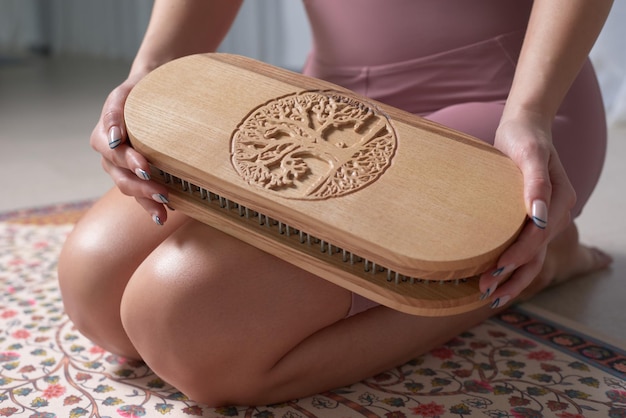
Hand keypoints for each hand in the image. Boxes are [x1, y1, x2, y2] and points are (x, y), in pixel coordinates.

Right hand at [90, 73, 170, 224]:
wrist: (148, 92)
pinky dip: (149, 205)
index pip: (115, 154)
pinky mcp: (134, 175)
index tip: (145, 166)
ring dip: (146, 201)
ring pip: (129, 188)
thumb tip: (113, 139)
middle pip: (122, 177)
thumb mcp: (125, 93)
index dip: (129, 161)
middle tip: (163, 193)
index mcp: (103, 137)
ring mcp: (121, 169)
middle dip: (141, 187)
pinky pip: (139, 194)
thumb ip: (115, 112)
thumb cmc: (137, 91)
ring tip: (163, 213)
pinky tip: (162, 216)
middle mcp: (109, 156)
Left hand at [478, 111, 575, 306]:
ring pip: (533, 256)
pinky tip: (494, 277)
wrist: (524, 128)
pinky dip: (512, 265)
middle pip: (537, 253)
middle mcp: (556, 214)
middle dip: (512, 276)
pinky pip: (525, 247)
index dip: (517, 255)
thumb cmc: (524, 137)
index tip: (495, 268)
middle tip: (485, 291)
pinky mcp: (531, 219)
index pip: (538, 237)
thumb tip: (539, 214)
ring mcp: (545, 218)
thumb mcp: (530, 153)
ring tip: (489, 295)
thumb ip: (536, 182)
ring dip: (513, 278)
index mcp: (560, 201)